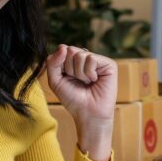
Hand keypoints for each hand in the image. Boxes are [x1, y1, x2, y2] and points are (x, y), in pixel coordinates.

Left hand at [45, 45, 116, 160]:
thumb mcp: (55, 80)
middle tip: (78, 81)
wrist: (87, 113)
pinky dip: (89, 73)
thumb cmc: (73, 98)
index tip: (67, 79)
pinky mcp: (108, 64)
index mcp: (74, 60)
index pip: (62, 50)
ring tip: (87, 82)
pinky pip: (91, 59)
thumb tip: (63, 47)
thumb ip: (53, 62)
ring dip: (80, 73)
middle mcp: (86, 57)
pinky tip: (94, 80)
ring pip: (80, 55)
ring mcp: (98, 60)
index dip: (61, 66)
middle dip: (70, 69)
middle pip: (70, 50)